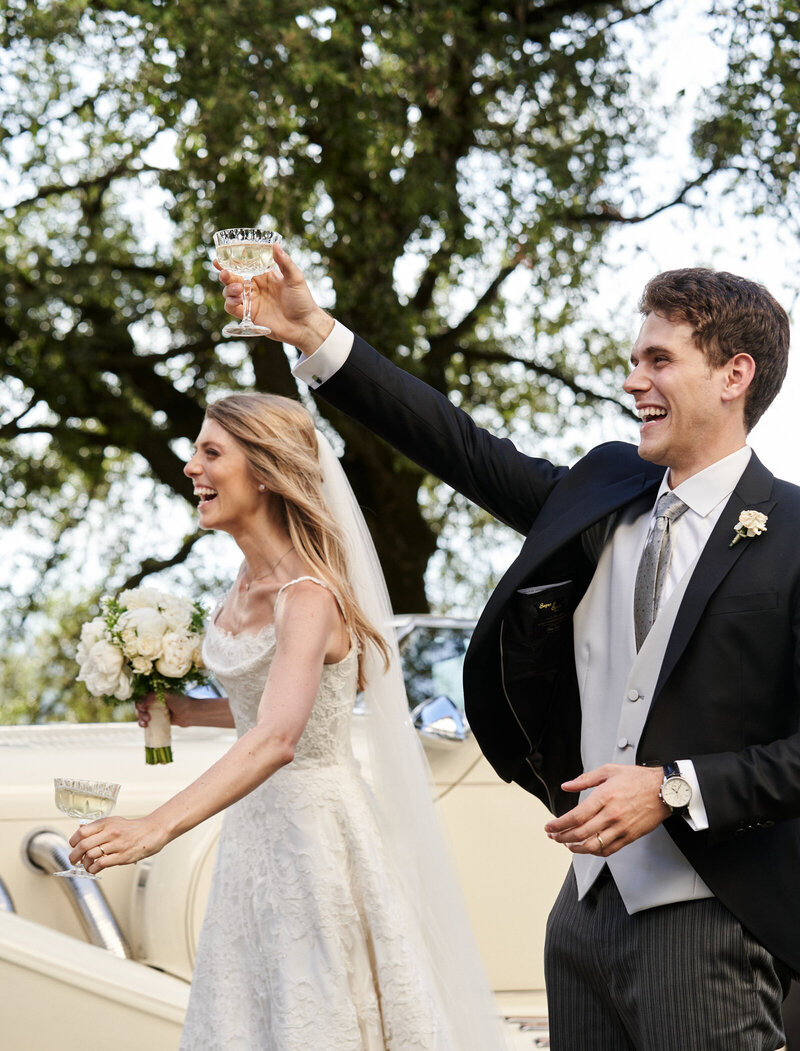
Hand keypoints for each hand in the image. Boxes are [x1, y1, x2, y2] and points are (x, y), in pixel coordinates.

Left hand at [68, 814, 167, 874]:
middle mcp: (110, 832)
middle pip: (83, 845)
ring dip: (84, 863)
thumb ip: (98, 827)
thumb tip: (80, 832)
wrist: (153, 831)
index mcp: (107, 823)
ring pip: (91, 855)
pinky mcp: (122, 856)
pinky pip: (101, 864)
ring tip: (86, 865)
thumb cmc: (134, 828)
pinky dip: (93, 869)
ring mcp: (116, 845)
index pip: (82, 831)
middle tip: (73, 859)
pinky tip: (94, 869)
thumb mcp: (114, 821)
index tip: (73, 846)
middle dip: (74, 855)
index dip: (73, 841)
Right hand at [135, 692, 191, 727]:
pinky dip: (142, 723)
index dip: (139, 702)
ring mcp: (155, 710)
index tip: (142, 707)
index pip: (141, 696)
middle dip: (140, 711)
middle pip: (139, 705)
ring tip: (146, 722)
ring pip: (141, 713)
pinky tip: (145, 726)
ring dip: (140, 718)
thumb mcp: (167, 695)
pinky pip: (145, 721)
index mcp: (155, 692)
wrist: (190, 713)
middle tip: (147, 716)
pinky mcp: (157, 719)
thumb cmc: (181, 701)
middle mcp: (154, 700)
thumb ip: (152, 696)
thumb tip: (140, 703)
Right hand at [217, 243, 334, 353]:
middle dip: (225, 275)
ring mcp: (252, 302)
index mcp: (264, 276)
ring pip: (230, 293)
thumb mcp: (295, 278)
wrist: (305, 325)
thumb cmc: (303, 301)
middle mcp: (255, 287)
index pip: (243, 266)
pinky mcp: (250, 316)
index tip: (220, 258)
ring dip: (228, 289)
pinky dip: (230, 303)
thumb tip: (275, 245)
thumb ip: (285, 262)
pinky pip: (233, 309)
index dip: (230, 262)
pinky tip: (237, 301)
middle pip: (233, 279)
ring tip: (238, 290)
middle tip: (225, 274)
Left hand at [544, 764, 667, 855]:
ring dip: (575, 848)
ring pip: (593, 845)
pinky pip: (609, 850)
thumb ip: (585, 779)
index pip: (576, 816)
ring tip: (566, 844)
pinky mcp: (630, 836)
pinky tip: (587, 847)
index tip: (549, 827)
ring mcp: (621, 827)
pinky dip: (594, 852)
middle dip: (562, 837)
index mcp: (604, 796)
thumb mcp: (609, 770)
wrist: (665, 790)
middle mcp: (612, 814)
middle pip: (580, 833)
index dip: (559, 824)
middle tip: (553, 836)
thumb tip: (566, 786)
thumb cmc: (638, 778)